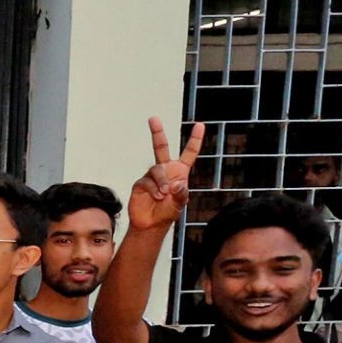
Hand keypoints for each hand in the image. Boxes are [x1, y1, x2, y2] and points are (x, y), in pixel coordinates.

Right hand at [127, 116, 205, 233]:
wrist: (150, 224)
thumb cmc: (167, 213)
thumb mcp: (179, 204)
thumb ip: (181, 194)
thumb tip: (176, 183)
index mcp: (179, 172)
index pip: (189, 153)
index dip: (195, 140)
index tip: (200, 125)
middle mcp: (165, 170)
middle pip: (161, 147)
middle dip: (157, 132)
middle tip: (153, 118)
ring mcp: (152, 176)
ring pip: (157, 170)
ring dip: (161, 182)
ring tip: (163, 194)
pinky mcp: (140, 183)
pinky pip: (146, 181)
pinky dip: (153, 189)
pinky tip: (156, 197)